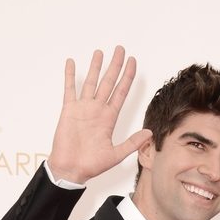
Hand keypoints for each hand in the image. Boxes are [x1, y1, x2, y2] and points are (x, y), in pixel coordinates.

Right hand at [48, 47, 151, 184]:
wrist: (71, 169)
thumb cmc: (91, 165)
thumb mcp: (116, 154)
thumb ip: (132, 143)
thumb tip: (150, 134)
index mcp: (109, 118)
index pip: (121, 92)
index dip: (127, 77)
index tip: (132, 62)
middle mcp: (97, 110)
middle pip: (108, 82)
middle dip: (114, 66)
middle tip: (120, 49)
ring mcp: (83, 108)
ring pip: (91, 82)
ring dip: (95, 67)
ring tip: (99, 52)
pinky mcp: (69, 110)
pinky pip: (70, 89)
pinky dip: (70, 76)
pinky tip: (72, 63)